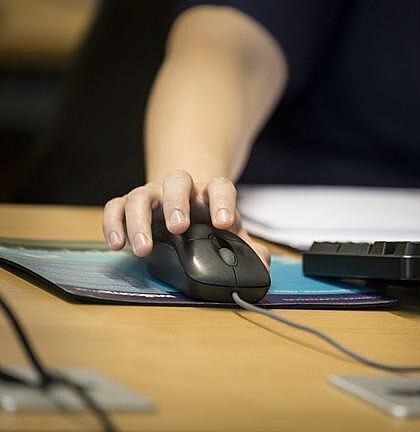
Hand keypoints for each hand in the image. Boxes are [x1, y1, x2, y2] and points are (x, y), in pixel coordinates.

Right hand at [102, 169, 269, 264]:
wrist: (186, 203)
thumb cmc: (210, 220)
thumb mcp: (231, 233)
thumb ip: (249, 248)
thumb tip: (263, 265)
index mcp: (211, 192)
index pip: (220, 188)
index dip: (223, 203)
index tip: (225, 223)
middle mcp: (181, 188)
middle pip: (177, 181)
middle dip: (177, 203)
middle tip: (179, 227)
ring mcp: (153, 194)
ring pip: (141, 195)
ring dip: (140, 220)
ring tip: (143, 249)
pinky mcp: (130, 205)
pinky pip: (116, 207)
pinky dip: (113, 223)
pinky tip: (116, 244)